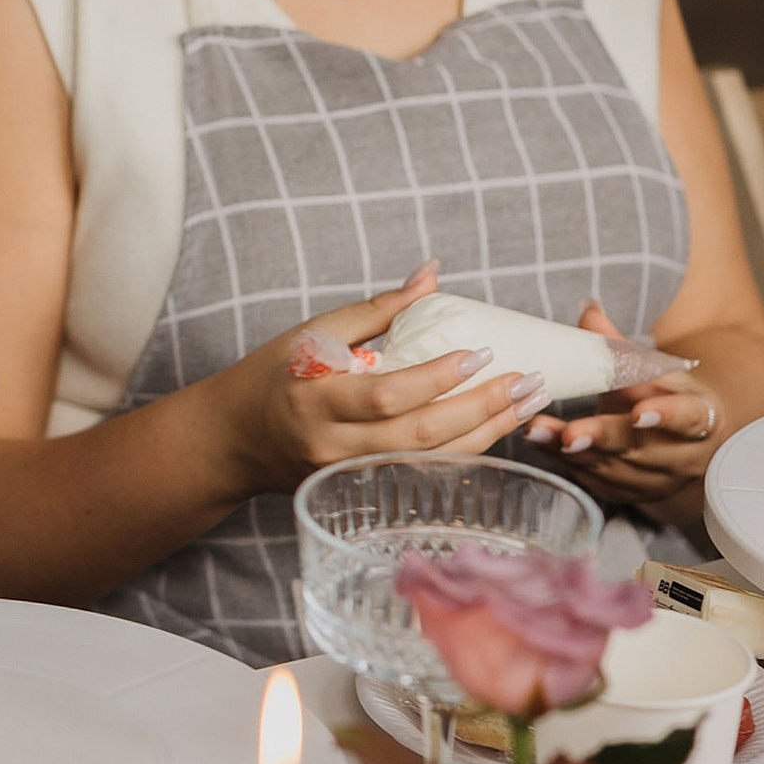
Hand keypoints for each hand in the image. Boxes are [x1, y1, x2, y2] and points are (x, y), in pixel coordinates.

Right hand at [212, 265, 548, 496]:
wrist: (237, 439)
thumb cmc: (275, 375)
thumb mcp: (312, 332)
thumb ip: (375, 309)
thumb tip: (431, 274)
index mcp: (314, 398)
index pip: (385, 394)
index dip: (436, 378)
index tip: (479, 353)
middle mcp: (331, 445)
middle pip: (418, 435)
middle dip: (480, 409)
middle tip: (525, 381)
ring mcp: (348, 475)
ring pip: (430, 461)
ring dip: (486, 433)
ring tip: (526, 403)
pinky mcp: (363, 489)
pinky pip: (424, 472)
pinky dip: (464, 451)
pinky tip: (496, 428)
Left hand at [525, 302, 715, 504]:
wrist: (684, 437)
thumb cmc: (667, 396)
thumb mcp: (653, 369)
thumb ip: (620, 345)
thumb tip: (588, 311)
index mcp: (698, 418)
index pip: (687, 419)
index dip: (665, 416)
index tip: (639, 413)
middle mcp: (682, 456)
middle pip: (641, 450)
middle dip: (602, 440)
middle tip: (569, 434)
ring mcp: (656, 481)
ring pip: (613, 469)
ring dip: (571, 452)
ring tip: (536, 431)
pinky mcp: (629, 495)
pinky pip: (595, 482)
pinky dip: (565, 462)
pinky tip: (539, 443)